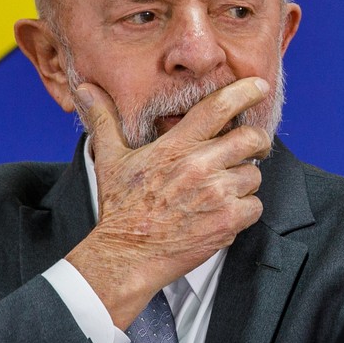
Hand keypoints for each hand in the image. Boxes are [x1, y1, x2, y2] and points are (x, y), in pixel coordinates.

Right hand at [66, 77, 270, 327]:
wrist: (126, 256)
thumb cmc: (120, 207)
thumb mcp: (110, 158)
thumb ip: (104, 119)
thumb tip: (84, 88)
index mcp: (176, 146)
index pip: (218, 107)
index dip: (245, 91)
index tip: (259, 86)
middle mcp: (200, 166)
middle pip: (250, 138)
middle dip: (256, 140)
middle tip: (252, 146)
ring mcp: (216, 195)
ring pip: (254, 175)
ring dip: (244, 181)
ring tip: (222, 189)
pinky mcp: (227, 222)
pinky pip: (255, 206)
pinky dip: (245, 209)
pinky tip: (223, 212)